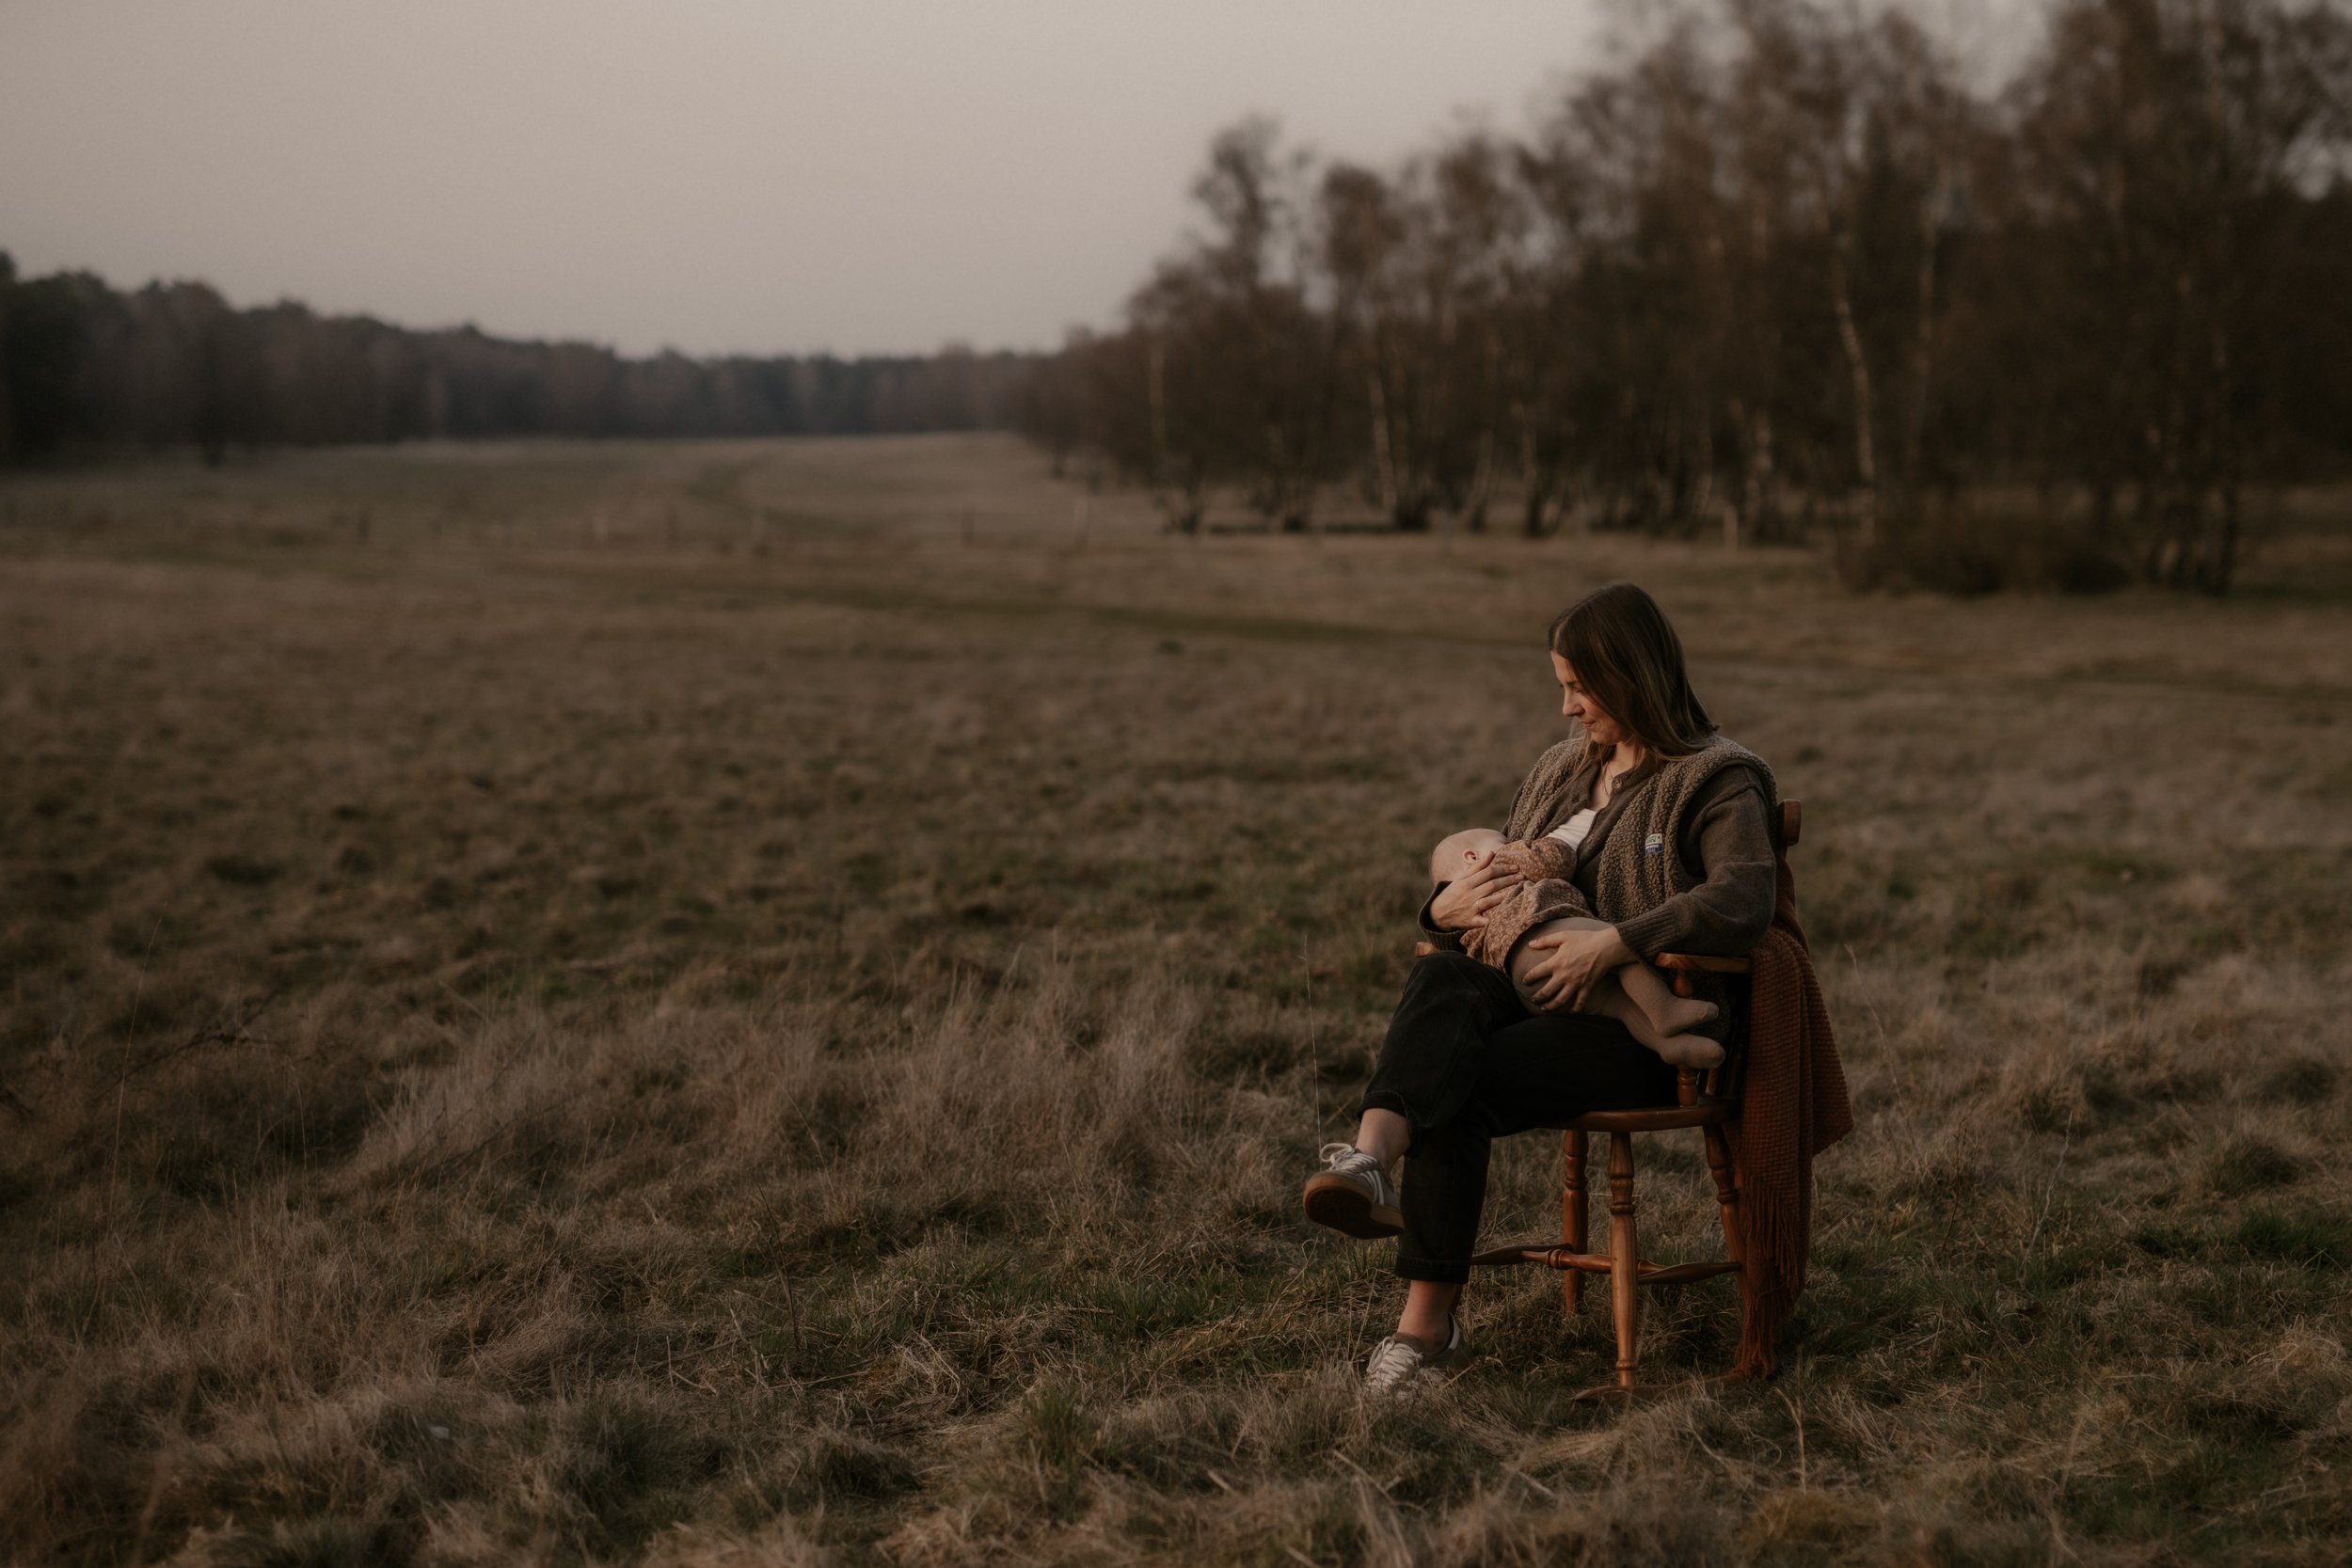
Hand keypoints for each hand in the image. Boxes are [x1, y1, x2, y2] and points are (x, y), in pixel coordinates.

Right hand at [1427, 859, 1523, 931]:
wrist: (1438, 913)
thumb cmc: (1453, 893)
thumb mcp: (1461, 878)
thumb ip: (1477, 867)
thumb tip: (1492, 853)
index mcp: (1467, 882)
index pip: (1488, 872)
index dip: (1503, 869)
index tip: (1516, 867)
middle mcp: (1468, 895)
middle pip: (1492, 885)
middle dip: (1508, 880)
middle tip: (1522, 876)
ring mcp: (1470, 909)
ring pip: (1489, 901)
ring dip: (1505, 896)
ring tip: (1519, 891)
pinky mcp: (1471, 922)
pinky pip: (1484, 921)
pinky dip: (1493, 920)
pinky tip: (1505, 916)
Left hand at [1517, 924, 1632, 1011]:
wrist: (1606, 947)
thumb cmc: (1584, 939)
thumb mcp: (1563, 935)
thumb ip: (1545, 940)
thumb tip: (1530, 944)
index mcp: (1556, 962)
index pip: (1536, 973)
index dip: (1528, 978)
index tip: (1524, 981)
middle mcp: (1564, 975)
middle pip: (1546, 992)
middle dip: (1537, 998)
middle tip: (1532, 1000)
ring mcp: (1576, 983)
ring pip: (1560, 1000)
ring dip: (1550, 1006)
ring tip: (1544, 1008)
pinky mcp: (1587, 987)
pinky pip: (1579, 1002)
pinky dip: (1574, 1009)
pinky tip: (1570, 1013)